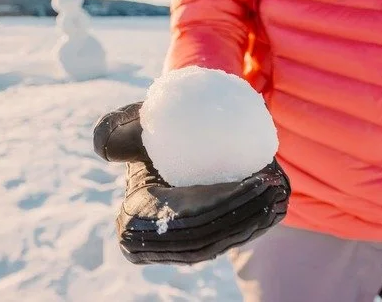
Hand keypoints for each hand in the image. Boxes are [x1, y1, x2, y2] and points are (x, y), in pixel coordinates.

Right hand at [93, 102, 289, 264]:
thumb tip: (104, 149)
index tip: (250, 178)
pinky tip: (275, 204)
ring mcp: (177, 252)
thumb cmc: (146, 132)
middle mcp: (154, 247)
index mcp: (134, 225)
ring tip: (276, 194)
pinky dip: (253, 225)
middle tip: (270, 185)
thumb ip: (113, 132)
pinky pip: (227, 240)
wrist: (161, 148)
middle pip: (206, 235)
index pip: (182, 218)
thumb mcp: (127, 128)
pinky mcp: (198, 249)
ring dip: (253, 222)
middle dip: (243, 215)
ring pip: (220, 242)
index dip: (219, 204)